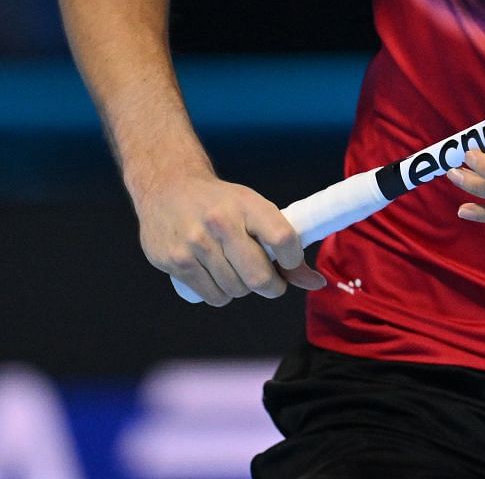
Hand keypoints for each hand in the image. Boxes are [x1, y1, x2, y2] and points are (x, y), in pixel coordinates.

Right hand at [131, 172, 326, 304]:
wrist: (168, 187)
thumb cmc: (221, 204)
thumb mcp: (254, 210)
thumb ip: (285, 245)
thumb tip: (316, 283)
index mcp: (247, 204)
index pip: (283, 239)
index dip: (293, 261)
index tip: (289, 263)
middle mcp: (221, 222)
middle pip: (259, 276)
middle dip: (271, 287)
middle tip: (270, 283)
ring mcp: (195, 242)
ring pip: (235, 290)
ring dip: (242, 289)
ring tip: (236, 271)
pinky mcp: (175, 260)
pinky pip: (212, 296)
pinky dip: (221, 294)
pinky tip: (216, 276)